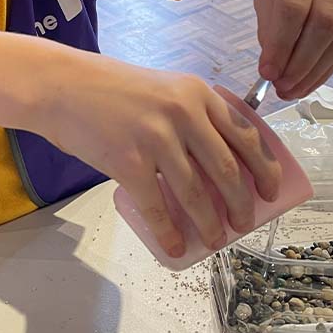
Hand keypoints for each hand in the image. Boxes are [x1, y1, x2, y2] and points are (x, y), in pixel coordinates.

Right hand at [39, 58, 282, 257]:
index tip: (272, 191)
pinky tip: (175, 247)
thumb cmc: (107, 86)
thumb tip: (212, 159)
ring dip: (210, 224)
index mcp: (197, 93)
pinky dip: (169, 232)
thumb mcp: (162, 86)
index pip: (245, 136)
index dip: (265, 169)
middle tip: (244, 223)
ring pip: (196, 195)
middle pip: (226, 171)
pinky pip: (157, 207)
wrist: (60, 85)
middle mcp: (183, 114)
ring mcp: (156, 139)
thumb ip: (189, 112)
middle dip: (242, 204)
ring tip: (216, 240)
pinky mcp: (129, 162)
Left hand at [255, 0, 332, 99]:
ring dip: (316, 69)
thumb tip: (274, 66)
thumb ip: (269, 23)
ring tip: (292, 90)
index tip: (267, 72)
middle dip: (301, 62)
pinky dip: (331, 64)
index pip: (294, 4)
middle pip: (325, 21)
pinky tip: (312, 79)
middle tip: (281, 88)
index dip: (281, 43)